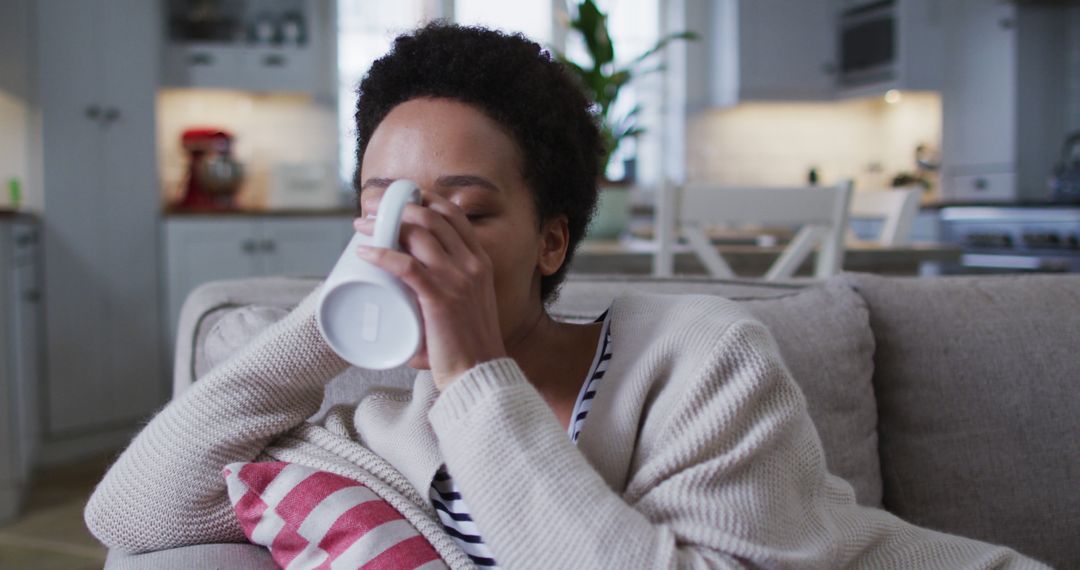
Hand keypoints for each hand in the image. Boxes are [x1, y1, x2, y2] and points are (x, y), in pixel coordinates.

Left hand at [353, 191, 505, 389]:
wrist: (480, 373)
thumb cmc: (469, 346)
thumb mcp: (469, 305)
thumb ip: (446, 293)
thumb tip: (410, 302)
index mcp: (480, 262)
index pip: (452, 215)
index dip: (424, 199)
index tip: (399, 198)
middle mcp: (471, 264)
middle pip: (431, 217)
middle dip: (397, 205)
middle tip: (372, 209)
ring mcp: (457, 279)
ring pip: (417, 233)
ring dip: (384, 223)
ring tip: (361, 226)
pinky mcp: (439, 298)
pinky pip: (405, 265)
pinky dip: (381, 254)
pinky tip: (364, 252)